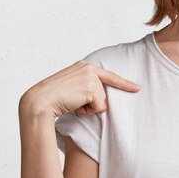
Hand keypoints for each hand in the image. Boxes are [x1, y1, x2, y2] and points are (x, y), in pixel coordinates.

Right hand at [19, 60, 140, 118]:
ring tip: (72, 103)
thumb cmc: (53, 99)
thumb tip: (101, 102)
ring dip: (89, 107)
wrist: (40, 101)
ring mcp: (91, 76)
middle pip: (105, 91)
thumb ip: (85, 87)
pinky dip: (88, 111)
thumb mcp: (71, 88)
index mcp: (83, 66)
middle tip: (74, 101)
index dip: (124, 83)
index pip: (108, 76)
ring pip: (102, 101)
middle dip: (95, 102)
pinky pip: (99, 107)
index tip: (137, 88)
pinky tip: (74, 106)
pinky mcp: (92, 87)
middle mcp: (89, 67)